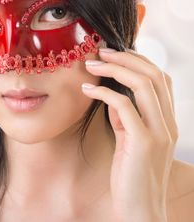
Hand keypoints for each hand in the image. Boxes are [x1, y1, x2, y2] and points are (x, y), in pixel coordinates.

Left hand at [81, 47, 177, 221]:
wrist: (140, 210)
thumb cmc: (130, 175)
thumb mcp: (129, 140)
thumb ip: (125, 118)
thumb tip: (111, 96)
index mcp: (167, 121)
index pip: (161, 79)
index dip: (139, 60)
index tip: (113, 53)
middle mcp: (168, 123)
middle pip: (155, 75)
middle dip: (126, 58)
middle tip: (100, 51)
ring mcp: (159, 132)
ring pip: (144, 85)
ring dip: (115, 69)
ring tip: (90, 64)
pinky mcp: (144, 143)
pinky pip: (124, 107)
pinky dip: (104, 93)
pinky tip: (87, 89)